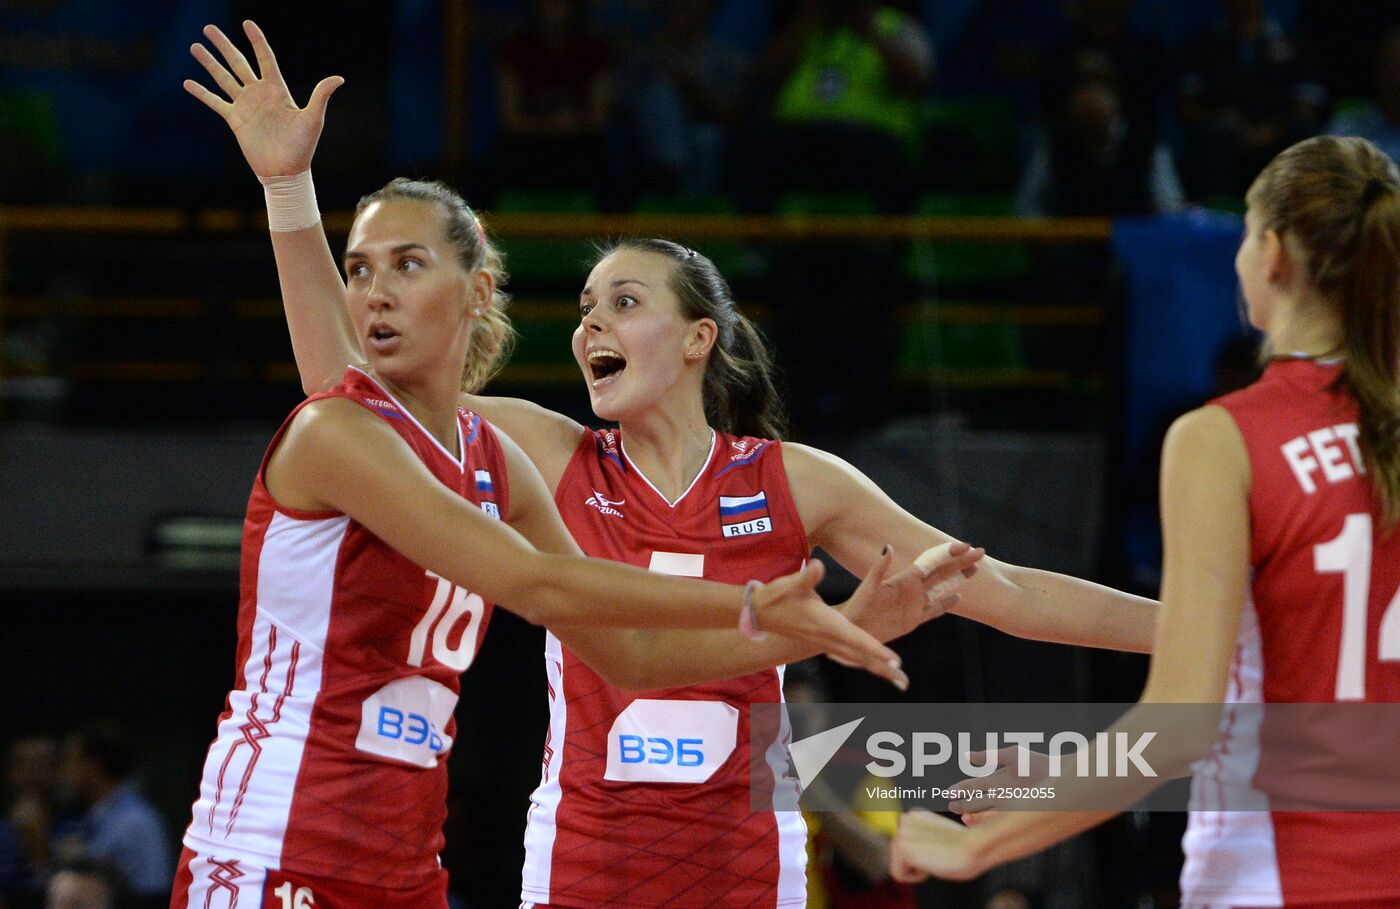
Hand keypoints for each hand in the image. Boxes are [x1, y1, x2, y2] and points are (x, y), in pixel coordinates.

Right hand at [183, 20, 342, 176]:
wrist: (285, 171)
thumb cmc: (302, 146)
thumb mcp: (313, 119)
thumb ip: (320, 96)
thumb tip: (339, 78)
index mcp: (277, 89)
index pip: (265, 58)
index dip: (257, 40)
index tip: (247, 23)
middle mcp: (259, 94)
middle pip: (238, 63)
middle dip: (224, 46)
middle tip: (208, 28)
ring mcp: (245, 106)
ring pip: (223, 78)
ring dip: (209, 63)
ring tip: (195, 46)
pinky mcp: (235, 120)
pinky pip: (215, 102)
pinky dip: (202, 93)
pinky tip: (188, 82)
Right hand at [755, 561, 909, 689]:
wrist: (758, 613)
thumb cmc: (776, 596)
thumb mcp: (792, 583)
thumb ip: (806, 576)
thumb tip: (817, 565)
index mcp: (825, 624)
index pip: (856, 638)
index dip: (875, 649)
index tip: (894, 660)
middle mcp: (827, 637)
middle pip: (860, 655)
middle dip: (883, 668)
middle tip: (904, 682)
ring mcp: (824, 643)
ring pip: (856, 658)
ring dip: (877, 669)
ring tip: (898, 680)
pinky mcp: (822, 642)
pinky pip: (848, 656)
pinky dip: (863, 662)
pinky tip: (873, 666)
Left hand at [840, 542, 983, 643]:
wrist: (850, 631)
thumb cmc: (856, 609)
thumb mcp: (869, 588)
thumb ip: (879, 568)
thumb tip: (888, 546)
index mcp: (904, 580)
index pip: (933, 562)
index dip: (949, 553)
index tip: (968, 545)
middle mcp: (912, 589)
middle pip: (942, 572)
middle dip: (961, 562)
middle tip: (981, 552)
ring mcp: (913, 604)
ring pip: (942, 588)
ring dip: (958, 578)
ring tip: (975, 569)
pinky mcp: (912, 620)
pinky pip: (934, 609)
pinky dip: (947, 603)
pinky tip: (958, 596)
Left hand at [890, 808, 982, 882]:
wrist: (974, 849)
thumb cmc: (966, 849)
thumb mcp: (940, 838)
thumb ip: (922, 839)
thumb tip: (908, 846)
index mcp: (914, 815)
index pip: (904, 847)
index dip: (924, 854)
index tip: (942, 847)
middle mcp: (905, 819)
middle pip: (899, 856)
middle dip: (918, 861)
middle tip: (940, 854)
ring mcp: (902, 832)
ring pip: (898, 865)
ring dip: (918, 868)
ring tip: (937, 857)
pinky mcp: (902, 847)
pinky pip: (898, 874)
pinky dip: (915, 877)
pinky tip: (931, 864)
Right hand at [948, 745, 1050, 823]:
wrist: (1060, 776)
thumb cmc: (1037, 763)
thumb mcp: (1011, 755)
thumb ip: (989, 756)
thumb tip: (966, 755)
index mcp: (996, 780)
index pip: (973, 786)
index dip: (960, 789)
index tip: (948, 792)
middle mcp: (1000, 795)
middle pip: (976, 802)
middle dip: (963, 804)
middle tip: (951, 806)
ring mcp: (1008, 807)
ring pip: (985, 814)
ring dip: (973, 816)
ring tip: (963, 817)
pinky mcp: (1017, 815)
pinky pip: (999, 822)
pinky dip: (987, 823)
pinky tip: (980, 822)